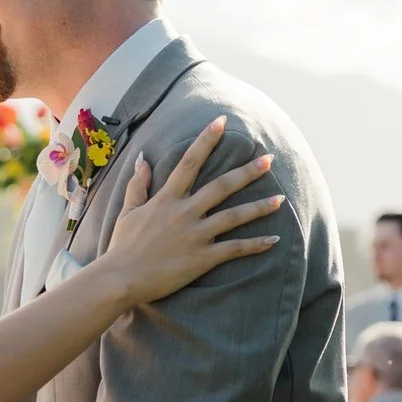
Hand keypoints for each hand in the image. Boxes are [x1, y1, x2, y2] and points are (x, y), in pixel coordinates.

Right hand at [97, 118, 282, 306]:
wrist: (120, 279)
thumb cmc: (122, 247)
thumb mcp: (127, 211)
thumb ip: (138, 184)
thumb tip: (143, 160)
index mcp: (167, 199)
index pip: (190, 162)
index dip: (206, 140)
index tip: (221, 122)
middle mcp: (185, 212)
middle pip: (222, 185)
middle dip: (247, 171)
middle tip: (269, 159)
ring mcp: (196, 235)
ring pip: (234, 216)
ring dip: (259, 207)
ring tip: (281, 199)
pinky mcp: (203, 258)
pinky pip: (235, 249)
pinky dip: (256, 244)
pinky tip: (274, 240)